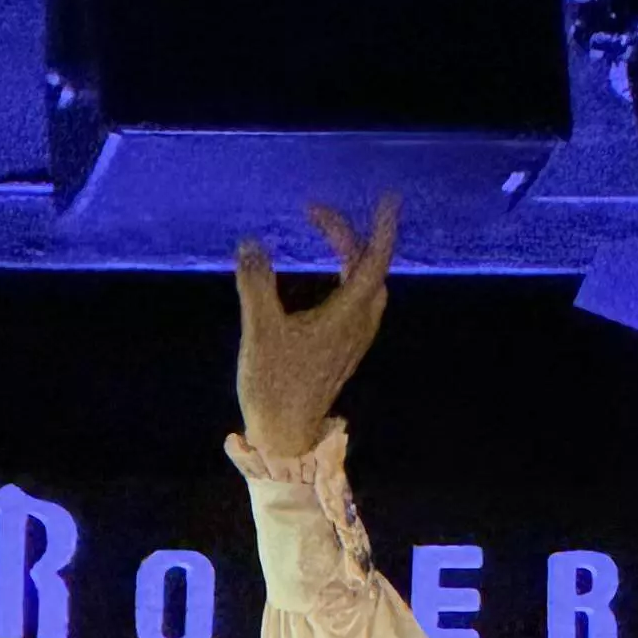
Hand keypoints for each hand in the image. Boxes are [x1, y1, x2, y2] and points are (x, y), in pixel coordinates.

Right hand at [234, 197, 398, 464]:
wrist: (284, 437)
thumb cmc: (274, 388)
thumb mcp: (260, 332)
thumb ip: (256, 284)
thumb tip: (250, 245)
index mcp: (345, 317)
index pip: (371, 262)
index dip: (380, 229)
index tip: (387, 200)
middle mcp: (356, 327)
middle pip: (367, 270)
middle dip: (349, 236)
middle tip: (318, 216)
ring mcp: (351, 342)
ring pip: (365, 288)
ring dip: (351, 258)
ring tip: (328, 237)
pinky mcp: (341, 352)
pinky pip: (356, 304)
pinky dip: (347, 280)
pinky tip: (328, 279)